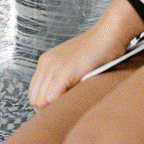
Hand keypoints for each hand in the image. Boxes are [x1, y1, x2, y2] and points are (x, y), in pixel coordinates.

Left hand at [28, 0, 143, 110]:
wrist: (109, 34)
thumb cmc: (99, 49)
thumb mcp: (74, 61)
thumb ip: (63, 76)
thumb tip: (58, 101)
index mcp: (46, 61)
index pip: (34, 92)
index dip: (45, 104)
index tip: (60, 106)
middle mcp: (46, 63)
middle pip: (34, 99)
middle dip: (47, 109)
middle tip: (65, 108)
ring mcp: (53, 67)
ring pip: (40, 101)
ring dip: (54, 108)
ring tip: (71, 104)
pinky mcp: (64, 73)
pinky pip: (51, 99)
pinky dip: (60, 105)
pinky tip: (74, 100)